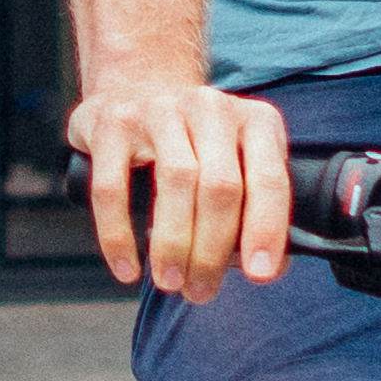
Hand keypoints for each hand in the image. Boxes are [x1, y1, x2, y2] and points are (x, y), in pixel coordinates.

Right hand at [70, 73, 300, 301]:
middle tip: (200, 291)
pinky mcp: (111, 123)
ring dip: (172, 244)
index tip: (260, 274)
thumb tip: (266, 268)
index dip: (266, 229)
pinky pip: (112, 187)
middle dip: (212, 250)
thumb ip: (255, 210)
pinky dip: (119, 235)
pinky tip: (127, 267)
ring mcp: (159, 110)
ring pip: (174, 182)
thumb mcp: (238, 162)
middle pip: (220, 186)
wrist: (136, 89)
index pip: (269, 178)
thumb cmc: (196, 146)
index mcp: (254, 120)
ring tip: (170, 282)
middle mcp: (210, 107)